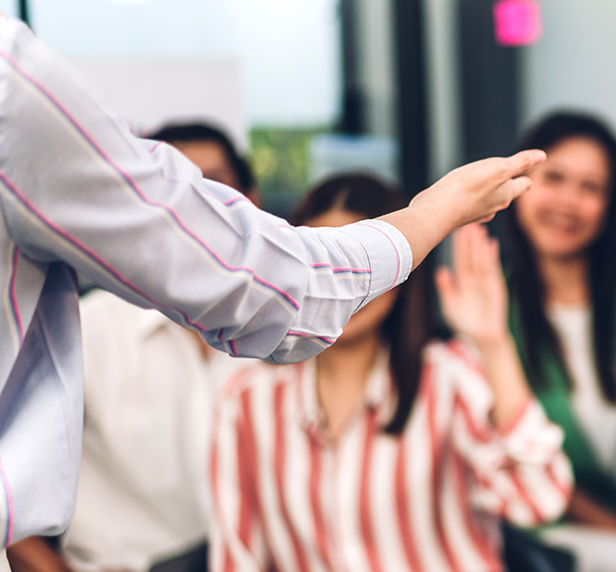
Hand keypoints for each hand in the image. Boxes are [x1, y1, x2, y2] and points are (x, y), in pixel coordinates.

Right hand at [412, 150, 545, 226]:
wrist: (437, 212)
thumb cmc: (467, 189)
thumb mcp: (499, 168)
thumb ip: (521, 162)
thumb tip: (542, 156)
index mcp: (506, 195)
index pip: (523, 184)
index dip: (526, 176)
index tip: (528, 173)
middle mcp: (493, 206)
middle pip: (506, 195)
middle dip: (508, 186)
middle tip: (510, 178)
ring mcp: (475, 213)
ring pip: (487, 201)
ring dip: (488, 193)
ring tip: (486, 186)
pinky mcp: (458, 215)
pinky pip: (469, 205)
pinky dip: (469, 199)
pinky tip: (463, 196)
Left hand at [435, 224, 507, 348]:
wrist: (482, 337)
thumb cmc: (465, 323)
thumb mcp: (450, 305)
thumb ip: (446, 289)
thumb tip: (440, 270)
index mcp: (462, 282)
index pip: (459, 260)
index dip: (458, 247)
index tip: (455, 231)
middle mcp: (474, 279)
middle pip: (471, 256)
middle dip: (469, 241)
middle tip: (467, 222)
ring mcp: (486, 281)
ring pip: (481, 259)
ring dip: (480, 245)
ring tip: (479, 229)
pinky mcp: (496, 287)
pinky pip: (493, 269)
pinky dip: (492, 257)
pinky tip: (491, 244)